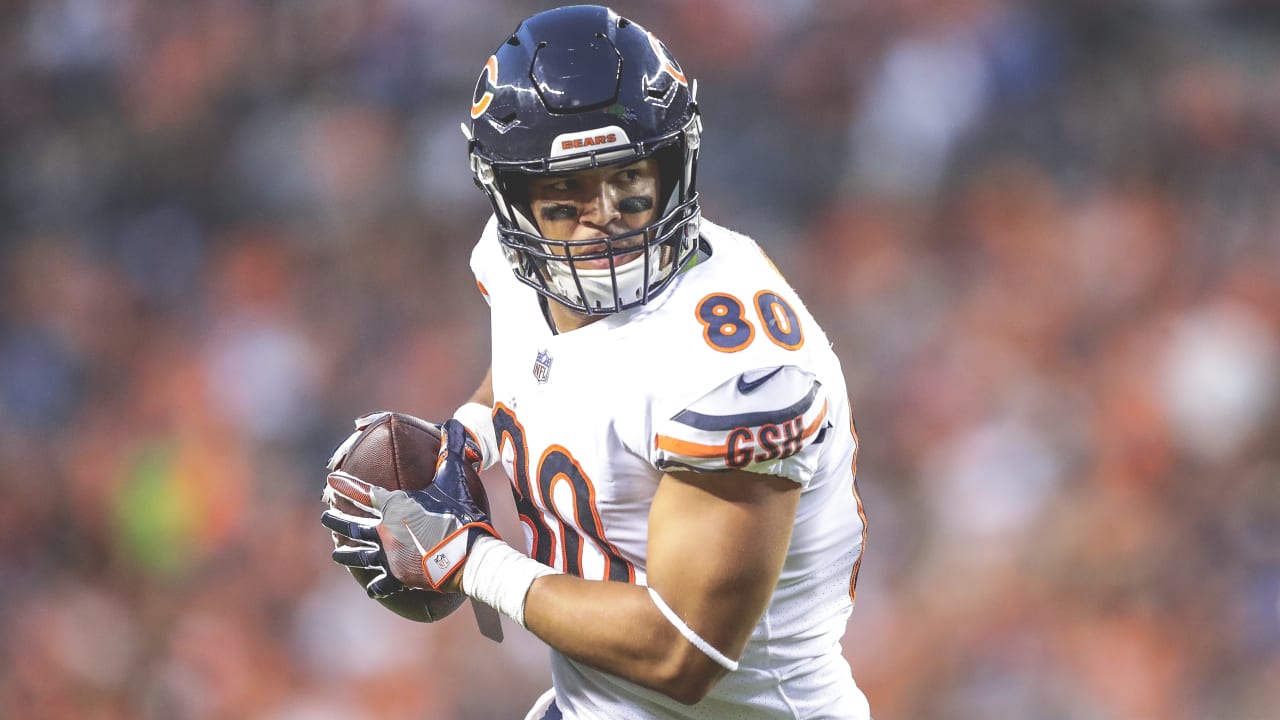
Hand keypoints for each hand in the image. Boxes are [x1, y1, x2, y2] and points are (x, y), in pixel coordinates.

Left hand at [321, 420, 496, 596]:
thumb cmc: (460, 515)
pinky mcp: (399, 577)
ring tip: (336, 553)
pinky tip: (370, 588)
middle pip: (353, 525)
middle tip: (324, 516)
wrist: (468, 556)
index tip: (330, 480)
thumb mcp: (456, 478)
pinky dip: (376, 585)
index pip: (362, 492)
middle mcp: (384, 531)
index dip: (345, 484)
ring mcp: (389, 556)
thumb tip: (453, 424)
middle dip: (336, 519)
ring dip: (346, 553)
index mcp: (394, 506)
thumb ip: (452, 450)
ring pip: (360, 554)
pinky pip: (382, 583)